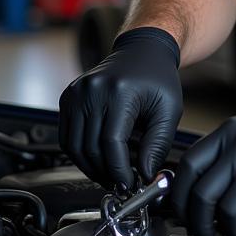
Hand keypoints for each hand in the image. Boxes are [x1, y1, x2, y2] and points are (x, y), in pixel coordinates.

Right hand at [59, 27, 182, 187]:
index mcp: (120, 91)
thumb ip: (158, 144)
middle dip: (106, 173)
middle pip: (91, 147)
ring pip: (75, 146)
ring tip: (110, 176)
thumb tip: (146, 175)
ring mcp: (77, 92)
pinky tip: (97, 160)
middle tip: (121, 184)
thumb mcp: (169, 110)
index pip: (112, 141)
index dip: (119, 169)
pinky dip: (80, 153)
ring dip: (91, 167)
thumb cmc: (158, 79)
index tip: (129, 184)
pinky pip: (67, 136)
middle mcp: (93, 90)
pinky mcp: (68, 97)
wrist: (143, 51)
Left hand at [170, 98, 235, 235]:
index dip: (179, 194)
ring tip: (233, 228)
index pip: (189, 166)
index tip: (180, 209)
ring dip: (227, 228)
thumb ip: (224, 155)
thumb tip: (196, 189)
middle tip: (201, 230)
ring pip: (225, 212)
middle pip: (201, 194)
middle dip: (198, 221)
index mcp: (229, 132)